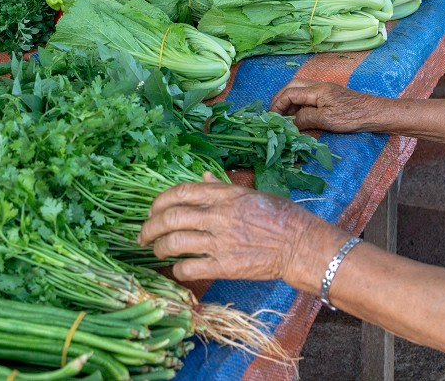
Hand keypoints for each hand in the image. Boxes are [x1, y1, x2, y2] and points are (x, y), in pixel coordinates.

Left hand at [138, 173, 344, 283]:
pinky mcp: (225, 266)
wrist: (301, 245)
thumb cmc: (281, 216)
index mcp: (225, 195)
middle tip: (143, 235)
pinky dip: (177, 268)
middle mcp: (218, 215)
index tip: (152, 210)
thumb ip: (221, 187)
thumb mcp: (251, 193)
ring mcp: (220, 241)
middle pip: (170, 217)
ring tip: (156, 251)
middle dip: (149, 227)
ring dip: (158, 248)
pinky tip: (178, 268)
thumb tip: (201, 176)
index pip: (181, 192)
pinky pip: (189, 267)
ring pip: (174, 242)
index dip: (159, 201)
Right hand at [269, 81, 383, 132]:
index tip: (273, 118)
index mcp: (316, 90)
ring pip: (300, 91)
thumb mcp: (326, 120)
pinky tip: (300, 118)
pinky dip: (300, 106)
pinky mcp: (330, 98)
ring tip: (286, 119)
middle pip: (292, 87)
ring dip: (290, 103)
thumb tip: (289, 123)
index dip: (278, 105)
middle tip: (275, 115)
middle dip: (280, 99)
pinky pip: (309, 98)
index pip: (289, 93)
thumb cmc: (353, 117)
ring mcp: (325, 91)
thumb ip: (305, 119)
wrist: (375, 114)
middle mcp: (319, 87)